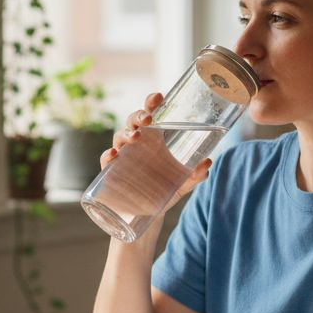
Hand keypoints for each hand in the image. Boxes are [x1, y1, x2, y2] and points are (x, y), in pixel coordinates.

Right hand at [100, 92, 210, 206]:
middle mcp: (137, 144)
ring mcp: (122, 157)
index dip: (152, 102)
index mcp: (153, 139)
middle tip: (149, 118)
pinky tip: (114, 155)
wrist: (147, 215)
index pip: (150, 114)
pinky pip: (106, 160)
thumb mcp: (183, 183)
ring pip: (119, 137)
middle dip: (139, 116)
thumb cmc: (164, 190)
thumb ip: (195, 175)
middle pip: (133, 122)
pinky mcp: (111, 172)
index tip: (159, 96)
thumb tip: (207, 163)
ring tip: (136, 136)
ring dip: (126, 133)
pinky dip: (108, 155)